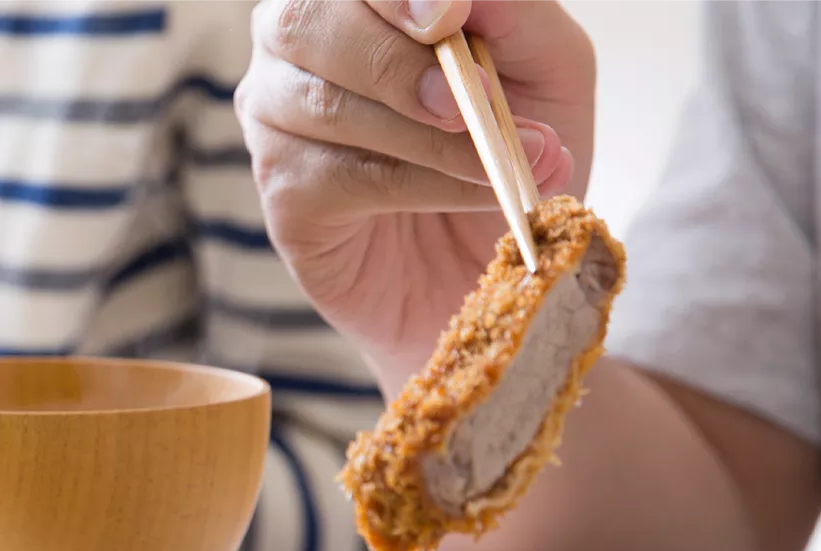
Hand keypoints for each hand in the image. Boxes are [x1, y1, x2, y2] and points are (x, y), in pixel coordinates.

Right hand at [237, 0, 595, 380]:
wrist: (502, 256)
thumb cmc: (513, 145)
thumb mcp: (545, 65)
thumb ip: (513, 14)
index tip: (448, 17)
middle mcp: (299, 41)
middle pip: (306, 20)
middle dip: (394, 60)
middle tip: (471, 99)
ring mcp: (276, 114)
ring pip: (326, 104)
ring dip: (426, 137)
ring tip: (500, 161)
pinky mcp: (283, 191)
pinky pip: (339, 176)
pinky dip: (420, 185)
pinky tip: (473, 194)